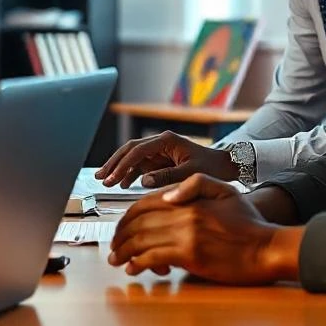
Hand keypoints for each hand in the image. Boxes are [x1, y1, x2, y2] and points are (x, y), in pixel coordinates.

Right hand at [96, 131, 236, 188]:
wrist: (226, 167)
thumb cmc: (212, 168)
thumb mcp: (190, 173)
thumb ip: (167, 176)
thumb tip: (142, 180)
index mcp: (166, 141)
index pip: (137, 151)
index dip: (122, 165)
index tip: (111, 178)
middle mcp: (160, 143)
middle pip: (130, 150)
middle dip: (114, 163)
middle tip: (100, 177)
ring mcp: (160, 152)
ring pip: (133, 158)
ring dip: (119, 169)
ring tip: (106, 181)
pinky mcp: (161, 160)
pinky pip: (141, 166)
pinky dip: (130, 174)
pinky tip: (122, 184)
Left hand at [107, 174, 301, 284]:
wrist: (268, 248)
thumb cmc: (249, 223)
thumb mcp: (225, 190)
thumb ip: (195, 183)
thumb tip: (167, 194)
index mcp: (188, 199)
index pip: (146, 203)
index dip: (128, 215)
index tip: (122, 228)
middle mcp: (183, 215)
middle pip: (138, 222)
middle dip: (120, 235)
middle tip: (113, 247)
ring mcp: (186, 236)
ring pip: (142, 240)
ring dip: (124, 251)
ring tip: (117, 260)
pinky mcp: (190, 257)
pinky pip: (153, 257)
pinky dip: (138, 262)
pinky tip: (134, 268)